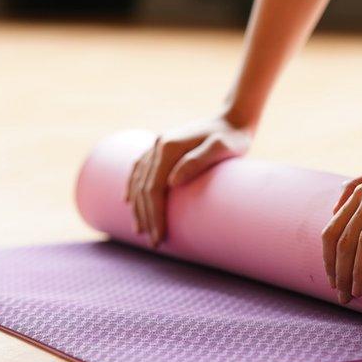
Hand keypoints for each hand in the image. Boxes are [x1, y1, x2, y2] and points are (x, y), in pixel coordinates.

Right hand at [125, 115, 253, 246]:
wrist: (233, 119)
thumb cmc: (232, 137)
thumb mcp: (222, 147)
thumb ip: (198, 160)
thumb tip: (172, 182)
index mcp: (169, 147)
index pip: (153, 188)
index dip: (154, 215)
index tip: (160, 237)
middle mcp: (158, 145)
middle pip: (143, 188)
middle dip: (146, 217)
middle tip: (154, 243)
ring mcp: (158, 145)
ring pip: (138, 180)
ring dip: (137, 206)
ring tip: (140, 229)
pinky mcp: (162, 148)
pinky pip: (140, 169)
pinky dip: (132, 185)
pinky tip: (128, 199)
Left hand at [321, 150, 361, 303]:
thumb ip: (359, 185)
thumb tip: (335, 207)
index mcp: (361, 190)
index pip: (332, 230)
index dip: (328, 259)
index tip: (333, 283)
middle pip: (345, 238)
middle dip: (341, 271)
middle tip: (344, 296)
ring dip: (357, 269)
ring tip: (358, 291)